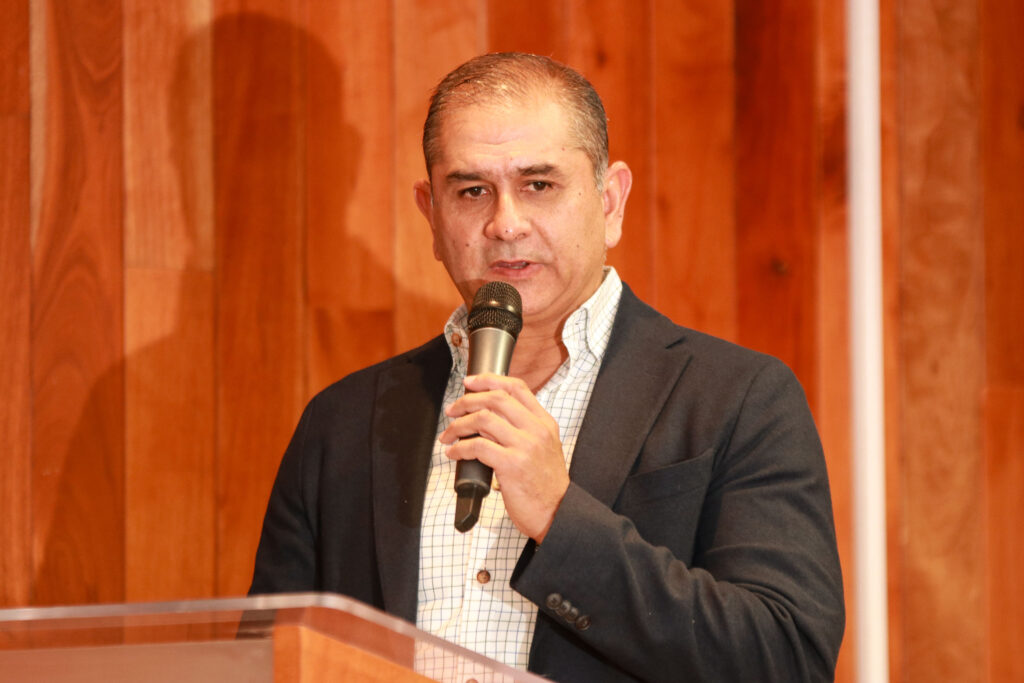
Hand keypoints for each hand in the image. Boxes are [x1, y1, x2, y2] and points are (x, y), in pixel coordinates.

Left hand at [439, 373, 569, 541]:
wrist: (558, 513)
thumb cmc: (546, 486)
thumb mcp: (544, 449)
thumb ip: (525, 430)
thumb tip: (490, 419)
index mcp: (544, 423)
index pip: (517, 387)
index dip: (489, 380)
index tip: (470, 382)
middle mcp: (536, 430)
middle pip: (496, 398)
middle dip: (467, 400)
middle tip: (452, 410)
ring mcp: (525, 446)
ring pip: (483, 418)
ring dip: (458, 425)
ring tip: (448, 434)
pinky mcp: (511, 464)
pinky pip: (477, 446)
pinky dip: (459, 448)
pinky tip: (454, 453)